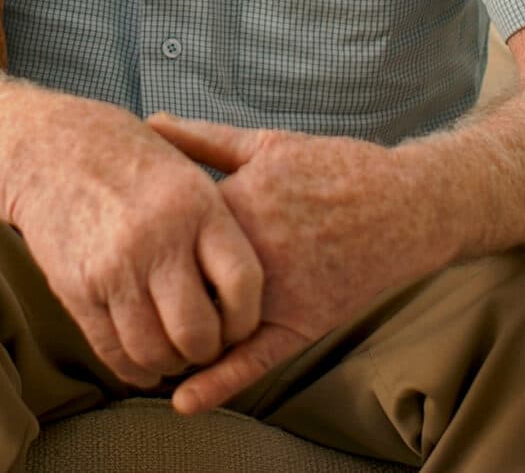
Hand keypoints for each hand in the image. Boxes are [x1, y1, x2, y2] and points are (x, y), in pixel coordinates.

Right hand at [0, 100, 264, 389]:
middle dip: (206, 351)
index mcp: (196, 207)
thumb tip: (246, 288)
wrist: (49, 147)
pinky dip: (133, 368)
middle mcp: (156, 240)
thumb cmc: (129, 158)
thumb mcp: (187, 167)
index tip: (239, 323)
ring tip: (173, 351)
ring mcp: (112, 268)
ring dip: (169, 364)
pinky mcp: (76, 288)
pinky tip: (143, 360)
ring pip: (153, 351)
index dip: (246, 317)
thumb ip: (218, 222)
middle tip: (203, 345)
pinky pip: (112, 350)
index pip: (243, 283)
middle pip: (196, 331)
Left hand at [146, 115, 452, 414]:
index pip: (166, 231)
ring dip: (178, 335)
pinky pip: (255, 360)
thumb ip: (204, 139)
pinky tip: (184, 401)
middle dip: (152, 290)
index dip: (139, 237)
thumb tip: (151, 123)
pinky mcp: (303, 323)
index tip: (118, 237)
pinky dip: (219, 382)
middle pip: (182, 281)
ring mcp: (279, 292)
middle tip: (125, 296)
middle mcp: (254, 252)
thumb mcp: (265, 145)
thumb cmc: (334, 168)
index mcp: (238, 204)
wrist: (406, 203)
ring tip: (146, 339)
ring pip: (211, 323)